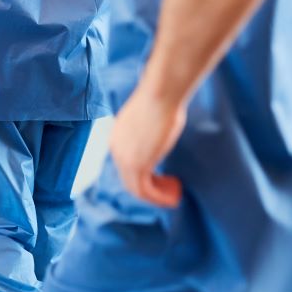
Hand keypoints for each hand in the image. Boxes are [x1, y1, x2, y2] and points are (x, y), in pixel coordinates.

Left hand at [109, 81, 186, 207]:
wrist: (160, 94)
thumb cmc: (162, 100)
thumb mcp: (151, 119)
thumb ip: (150, 132)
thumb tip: (160, 132)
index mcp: (117, 137)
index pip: (126, 165)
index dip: (146, 175)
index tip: (164, 178)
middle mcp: (116, 148)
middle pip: (130, 179)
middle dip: (152, 188)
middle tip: (172, 188)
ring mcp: (123, 158)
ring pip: (137, 189)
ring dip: (157, 196)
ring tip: (175, 195)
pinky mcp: (136, 164)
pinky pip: (145, 191)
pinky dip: (159, 197)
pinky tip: (174, 195)